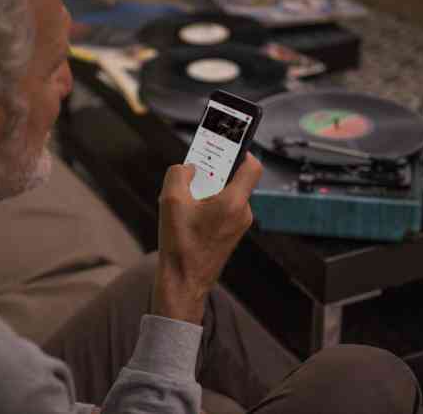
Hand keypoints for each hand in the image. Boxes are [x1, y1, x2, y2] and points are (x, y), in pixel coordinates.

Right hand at [153, 153, 262, 323]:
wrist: (184, 283)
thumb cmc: (181, 246)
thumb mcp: (170, 201)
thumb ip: (179, 174)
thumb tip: (188, 169)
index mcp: (234, 202)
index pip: (251, 165)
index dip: (242, 149)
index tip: (229, 140)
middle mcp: (242, 213)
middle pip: (234, 178)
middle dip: (213, 171)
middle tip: (194, 171)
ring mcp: (238, 225)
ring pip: (226, 194)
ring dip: (207, 190)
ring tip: (185, 199)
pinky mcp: (230, 234)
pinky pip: (222, 209)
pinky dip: (207, 205)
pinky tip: (187, 214)